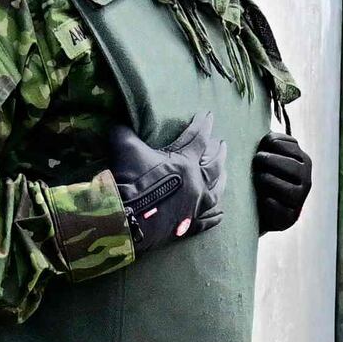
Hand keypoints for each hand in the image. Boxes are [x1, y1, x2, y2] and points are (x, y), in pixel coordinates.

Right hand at [107, 116, 224, 248]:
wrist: (125, 218)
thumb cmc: (130, 180)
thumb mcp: (125, 147)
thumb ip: (125, 132)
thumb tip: (119, 121)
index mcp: (184, 162)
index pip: (198, 137)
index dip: (203, 124)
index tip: (209, 114)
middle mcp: (196, 184)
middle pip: (214, 165)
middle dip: (219, 152)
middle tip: (222, 144)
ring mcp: (194, 207)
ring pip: (216, 192)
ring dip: (221, 181)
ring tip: (224, 173)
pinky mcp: (188, 226)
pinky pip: (206, 221)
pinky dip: (214, 216)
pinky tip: (220, 213)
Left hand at [249, 129, 313, 232]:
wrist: (260, 208)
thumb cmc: (263, 175)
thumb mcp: (269, 156)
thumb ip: (269, 143)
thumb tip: (253, 127)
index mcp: (303, 161)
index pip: (291, 146)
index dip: (272, 143)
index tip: (259, 147)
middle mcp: (306, 180)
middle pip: (292, 167)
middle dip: (271, 161)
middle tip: (257, 160)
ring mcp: (299, 199)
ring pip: (288, 190)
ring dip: (269, 181)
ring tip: (258, 178)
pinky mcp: (289, 217)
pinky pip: (281, 209)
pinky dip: (270, 203)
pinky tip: (262, 198)